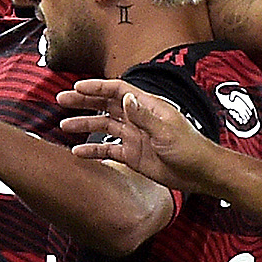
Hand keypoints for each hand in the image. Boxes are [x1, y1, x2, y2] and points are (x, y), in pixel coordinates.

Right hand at [57, 79, 219, 193]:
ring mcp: (133, 136)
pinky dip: (92, 150)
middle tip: (62, 99)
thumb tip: (125, 98)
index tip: (77, 87)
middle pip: (106, 105)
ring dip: (84, 124)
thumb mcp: (166, 131)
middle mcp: (137, 119)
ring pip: (103, 126)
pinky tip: (78, 152)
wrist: (199, 173)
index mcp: (147, 107)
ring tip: (64, 124)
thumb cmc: (190, 149)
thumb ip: (144, 116)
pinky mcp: (132, 155)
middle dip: (84, 102)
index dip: (97, 87)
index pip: (118, 90)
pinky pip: (107, 149)